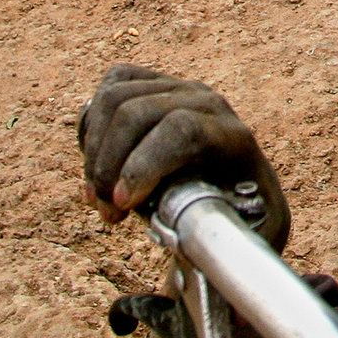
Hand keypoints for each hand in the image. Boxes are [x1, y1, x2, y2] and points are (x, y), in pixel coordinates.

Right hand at [77, 65, 288, 243]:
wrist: (244, 190)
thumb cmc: (243, 219)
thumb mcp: (244, 236)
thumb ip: (218, 241)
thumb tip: (186, 252)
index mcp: (233, 138)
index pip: (183, 131)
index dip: (142, 166)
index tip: (122, 204)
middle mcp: (206, 103)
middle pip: (136, 113)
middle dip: (108, 167)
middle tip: (108, 213)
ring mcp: (179, 89)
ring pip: (115, 99)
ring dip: (95, 152)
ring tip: (98, 196)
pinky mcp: (155, 84)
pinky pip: (111, 86)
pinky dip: (93, 125)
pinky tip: (97, 161)